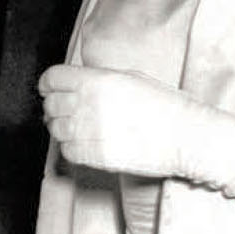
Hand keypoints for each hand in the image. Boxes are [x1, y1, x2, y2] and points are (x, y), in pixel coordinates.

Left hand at [39, 64, 199, 178]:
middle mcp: (91, 104)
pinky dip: (72, 148)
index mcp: (99, 80)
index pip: (53, 78)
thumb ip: (99, 78)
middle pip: (51, 105)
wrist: (186, 136)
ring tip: (79, 128)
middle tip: (65, 111)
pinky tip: (87, 143)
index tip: (49, 90)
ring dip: (63, 128)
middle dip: (54, 108)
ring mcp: (92, 131)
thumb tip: (76, 82)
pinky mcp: (96, 156)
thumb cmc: (165, 106)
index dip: (48, 84)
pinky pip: (67, 151)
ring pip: (56, 130)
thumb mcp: (132, 78)